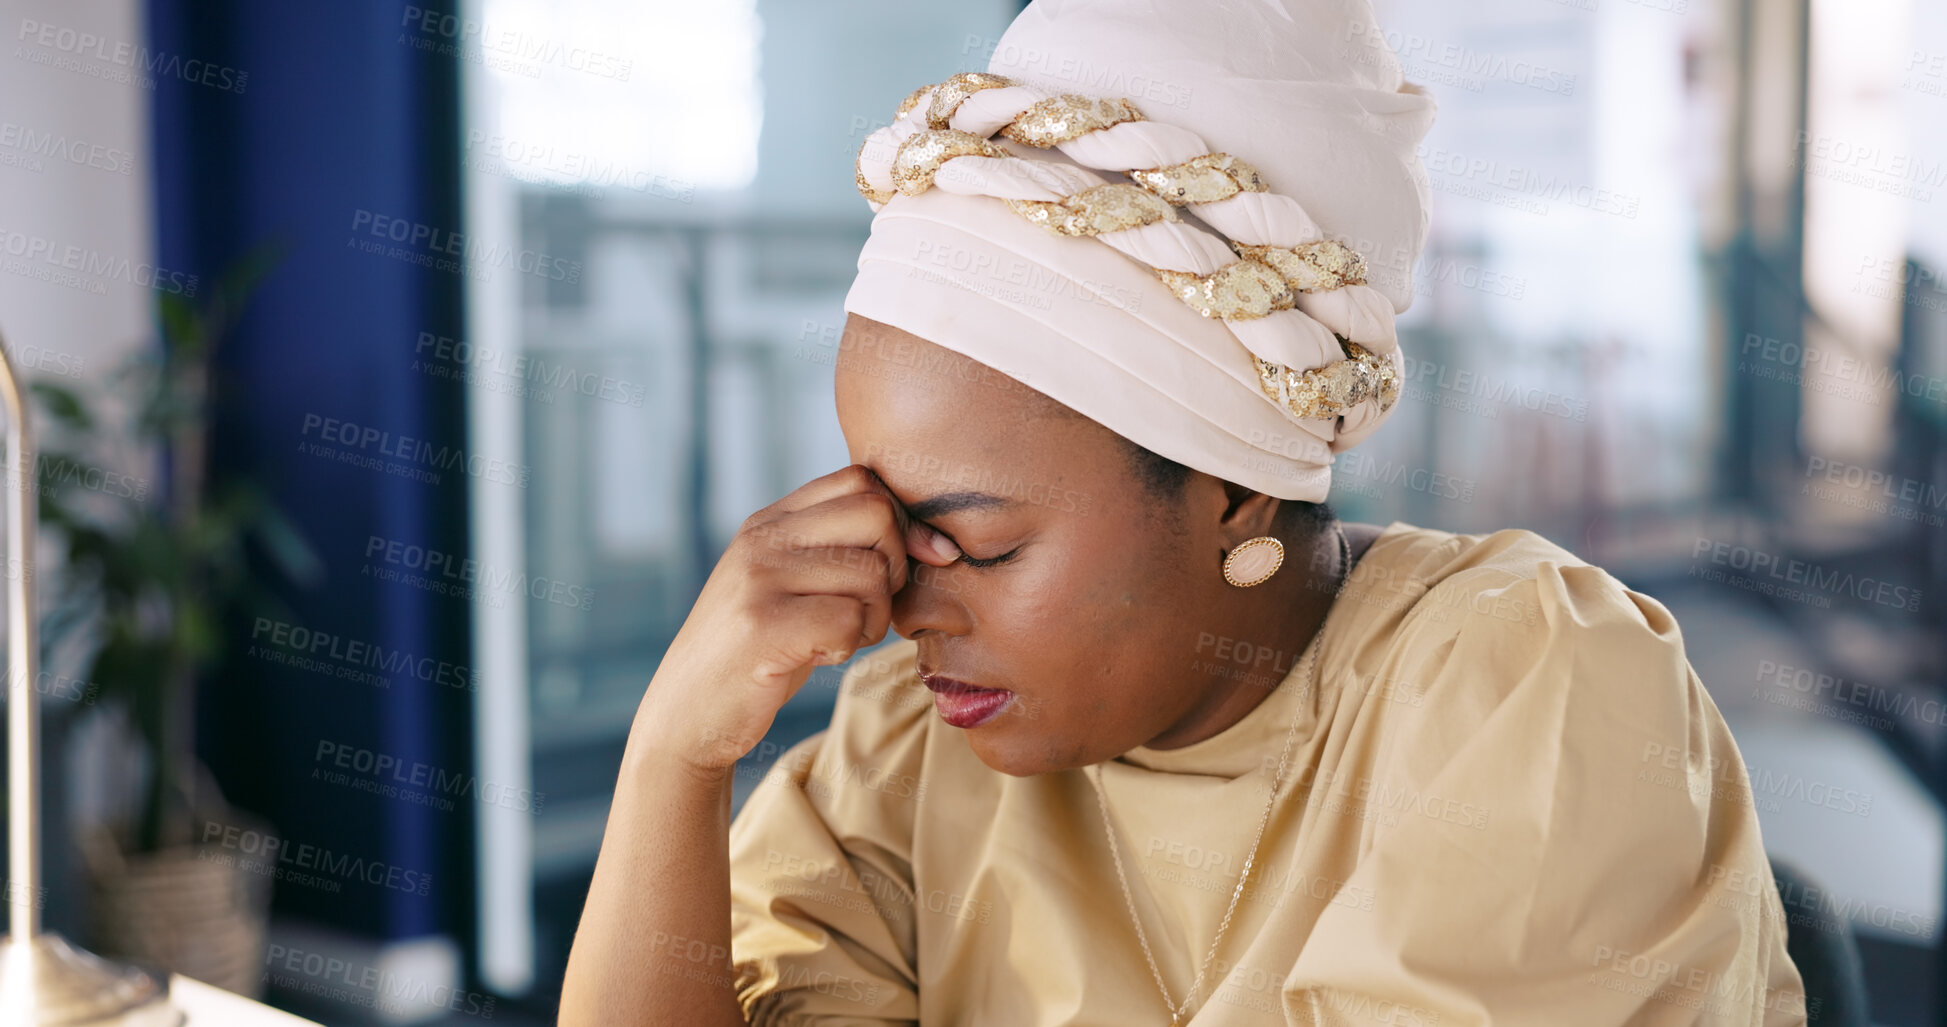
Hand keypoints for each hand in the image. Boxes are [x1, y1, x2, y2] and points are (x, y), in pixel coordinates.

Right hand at [633, 464, 961, 774]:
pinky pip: (849, 620)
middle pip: (876, 514)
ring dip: (872, 618)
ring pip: (871, 573)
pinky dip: (849, 646)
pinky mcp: (762, 626)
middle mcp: (762, 538)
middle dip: (893, 567)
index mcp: (770, 521)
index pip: (861, 480)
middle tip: (865, 608)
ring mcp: (758, 578)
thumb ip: (838, 550)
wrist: (687, 712)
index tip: (904, 565)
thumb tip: (937, 543)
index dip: (900, 521)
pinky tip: (819, 655)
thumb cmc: (759, 651)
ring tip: (835, 638)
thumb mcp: (790, 585)